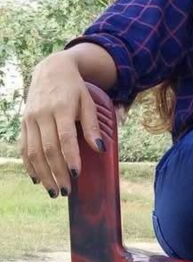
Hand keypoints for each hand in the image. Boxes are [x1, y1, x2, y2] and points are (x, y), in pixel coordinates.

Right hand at [19, 52, 104, 195]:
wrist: (51, 70)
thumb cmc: (74, 89)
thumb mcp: (87, 102)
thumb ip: (92, 125)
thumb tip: (100, 149)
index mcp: (62, 108)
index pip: (65, 137)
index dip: (70, 157)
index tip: (76, 175)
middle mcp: (43, 114)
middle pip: (48, 148)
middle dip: (57, 172)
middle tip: (66, 191)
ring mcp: (30, 119)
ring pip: (34, 151)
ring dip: (43, 174)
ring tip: (53, 191)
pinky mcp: (23, 123)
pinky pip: (24, 148)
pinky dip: (29, 165)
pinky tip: (37, 179)